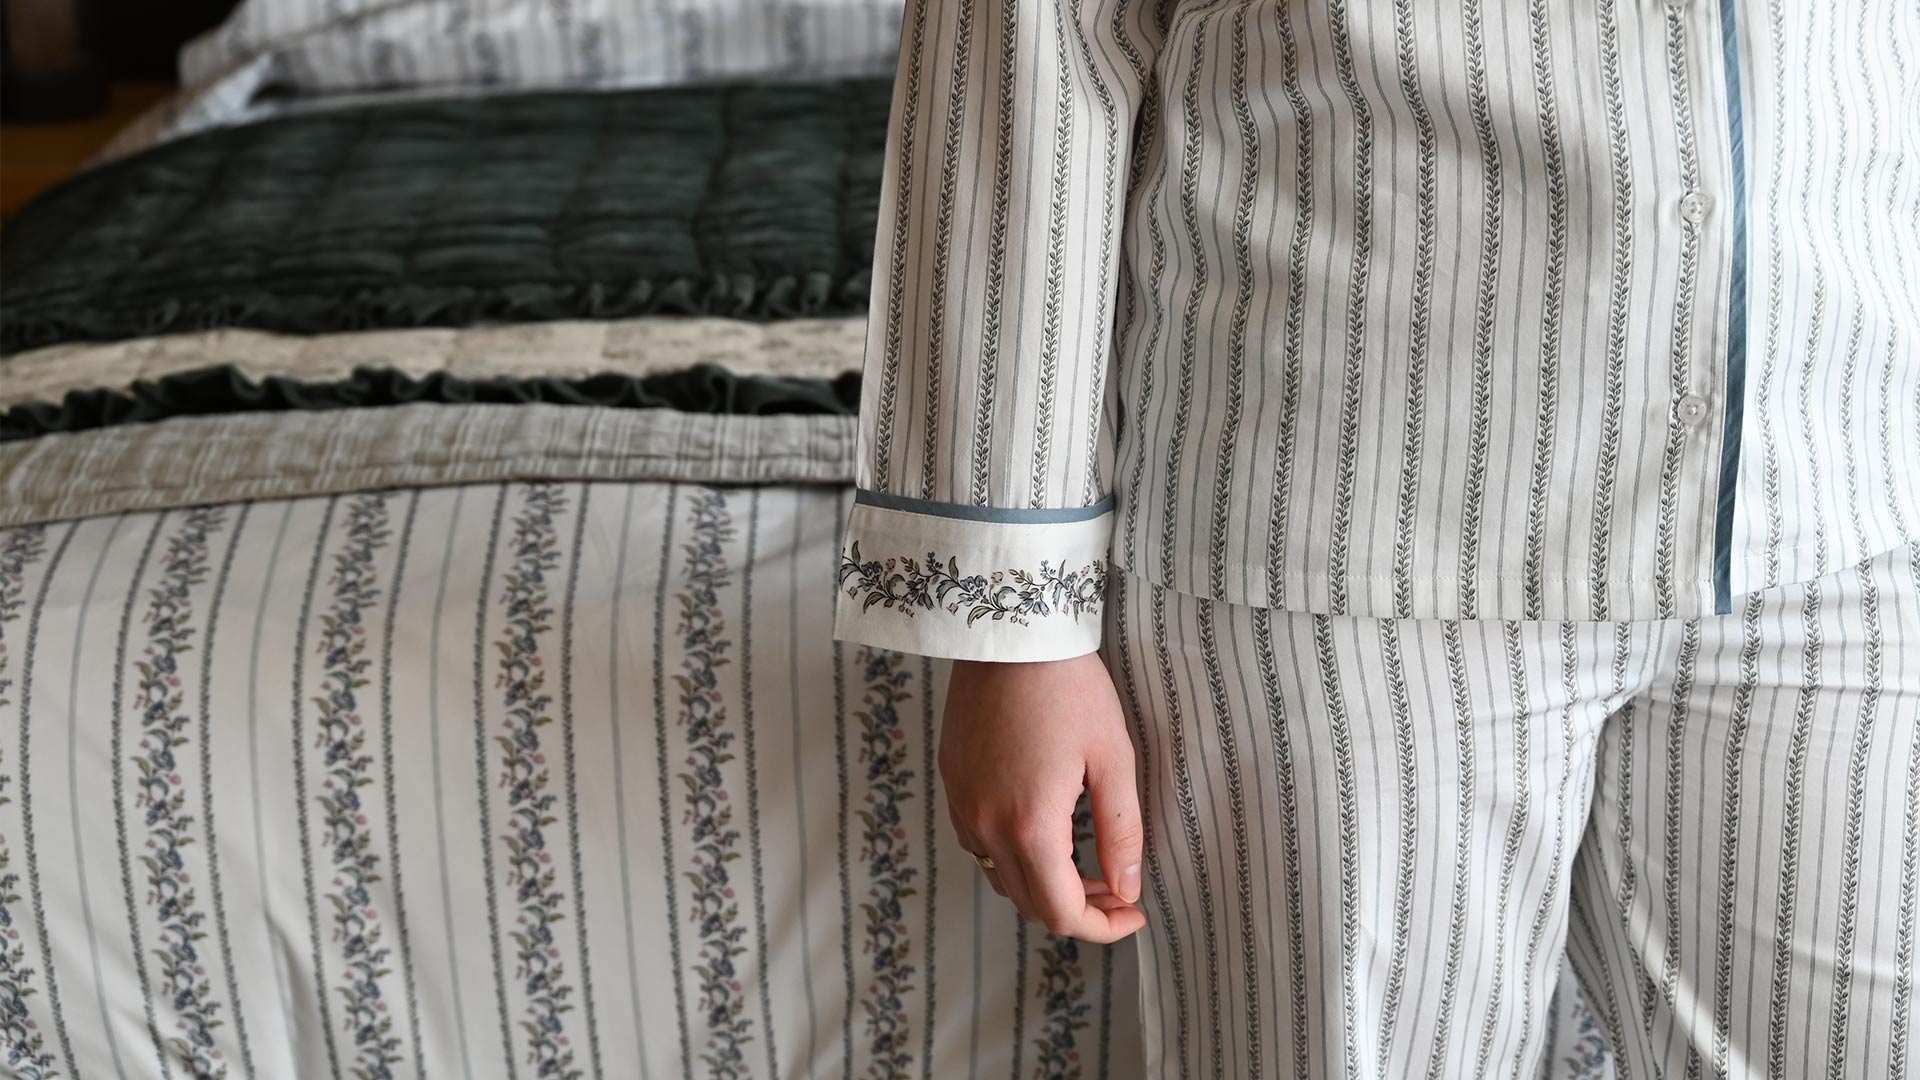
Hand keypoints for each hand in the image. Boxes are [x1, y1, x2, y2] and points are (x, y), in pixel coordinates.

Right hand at [939, 652, 1146, 942]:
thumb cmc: (1070, 687)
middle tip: (1117, 889)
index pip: (1060, 912)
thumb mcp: (1113, 759)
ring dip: (1044, 885)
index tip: (1132, 914)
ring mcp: (961, 805)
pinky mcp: (952, 783)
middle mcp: (986, 825)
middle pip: (1029, 904)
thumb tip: (1127, 888)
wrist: (1011, 632)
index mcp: (1030, 825)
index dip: (1101, 927)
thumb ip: (1121, 832)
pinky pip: (979, 844)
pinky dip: (1014, 855)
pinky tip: (1043, 828)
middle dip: (1077, 909)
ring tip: (1084, 863)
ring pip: (1001, 878)